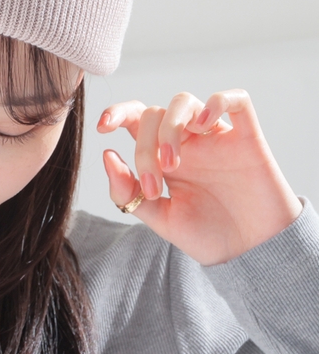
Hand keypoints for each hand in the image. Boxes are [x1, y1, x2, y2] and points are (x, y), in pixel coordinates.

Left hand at [97, 89, 302, 265]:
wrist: (251, 253)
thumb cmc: (208, 235)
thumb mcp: (160, 218)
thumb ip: (129, 192)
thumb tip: (107, 156)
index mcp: (163, 157)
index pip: (136, 120)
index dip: (117, 113)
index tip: (102, 128)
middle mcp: (187, 142)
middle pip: (154, 115)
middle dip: (144, 147)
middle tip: (152, 185)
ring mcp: (216, 137)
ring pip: (184, 101)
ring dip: (170, 127)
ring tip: (172, 163)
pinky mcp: (247, 138)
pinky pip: (236, 100)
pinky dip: (217, 102)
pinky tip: (204, 124)